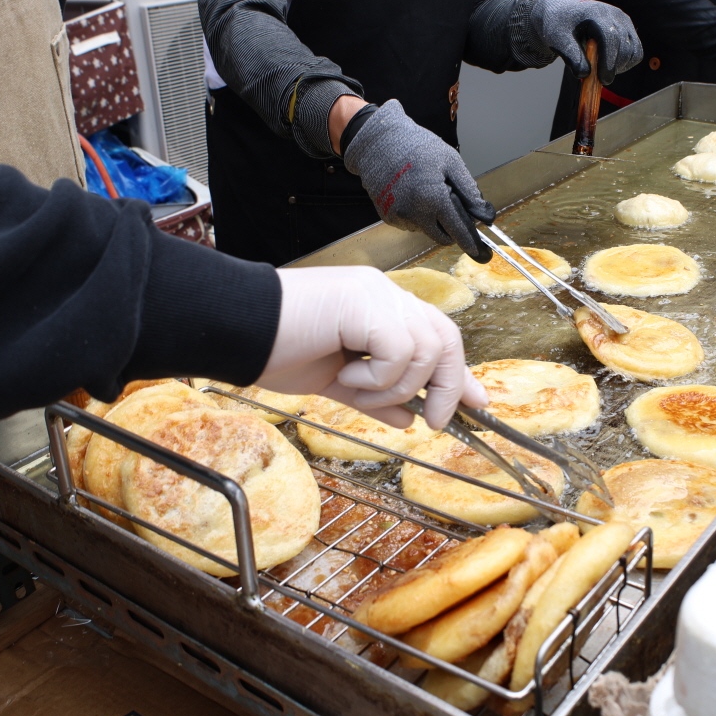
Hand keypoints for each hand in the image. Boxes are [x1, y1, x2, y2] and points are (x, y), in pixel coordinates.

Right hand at [258, 266, 487, 428]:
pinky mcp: (364, 303)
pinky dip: (378, 377)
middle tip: (434, 422)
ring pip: (425, 350)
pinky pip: (399, 351)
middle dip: (448, 387)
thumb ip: (376, 398)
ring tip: (355, 389)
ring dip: (395, 387)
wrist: (238, 330)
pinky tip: (345, 375)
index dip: (461, 373)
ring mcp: (376, 294)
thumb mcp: (336, 382)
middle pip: (446, 338)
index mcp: (379, 307)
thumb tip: (410, 419)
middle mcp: (384, 294)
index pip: (438, 335)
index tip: (477, 406)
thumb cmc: (276, 349)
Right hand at [342, 100, 495, 261]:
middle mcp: (415, 213)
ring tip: (425, 190)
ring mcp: (399, 217)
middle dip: (450, 227)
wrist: (379, 143)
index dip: (471, 243)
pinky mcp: (388, 217)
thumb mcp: (451, 162)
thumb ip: (469, 191)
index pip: (457, 230)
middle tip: (449, 204)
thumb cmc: (417, 147)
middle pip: (442, 237)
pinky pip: (410, 224)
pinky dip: (416, 215)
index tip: (480, 253)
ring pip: (426, 230)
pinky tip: (411, 194)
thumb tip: (485, 214)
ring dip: (432, 219)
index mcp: (433, 199)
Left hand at [528, 0, 642, 85]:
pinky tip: (608, 63)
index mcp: (597, 13)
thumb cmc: (561, 25)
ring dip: (619, 66)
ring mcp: (625, 22)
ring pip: (633, 52)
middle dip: (613, 68)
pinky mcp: (629, 29)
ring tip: (600, 67)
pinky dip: (625, 63)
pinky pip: (636, 52)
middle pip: (625, 47)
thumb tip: (584, 74)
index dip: (608, 62)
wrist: (567, 11)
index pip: (611, 38)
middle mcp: (616, 15)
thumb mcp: (558, 39)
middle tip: (597, 79)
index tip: (602, 80)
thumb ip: (570, 56)